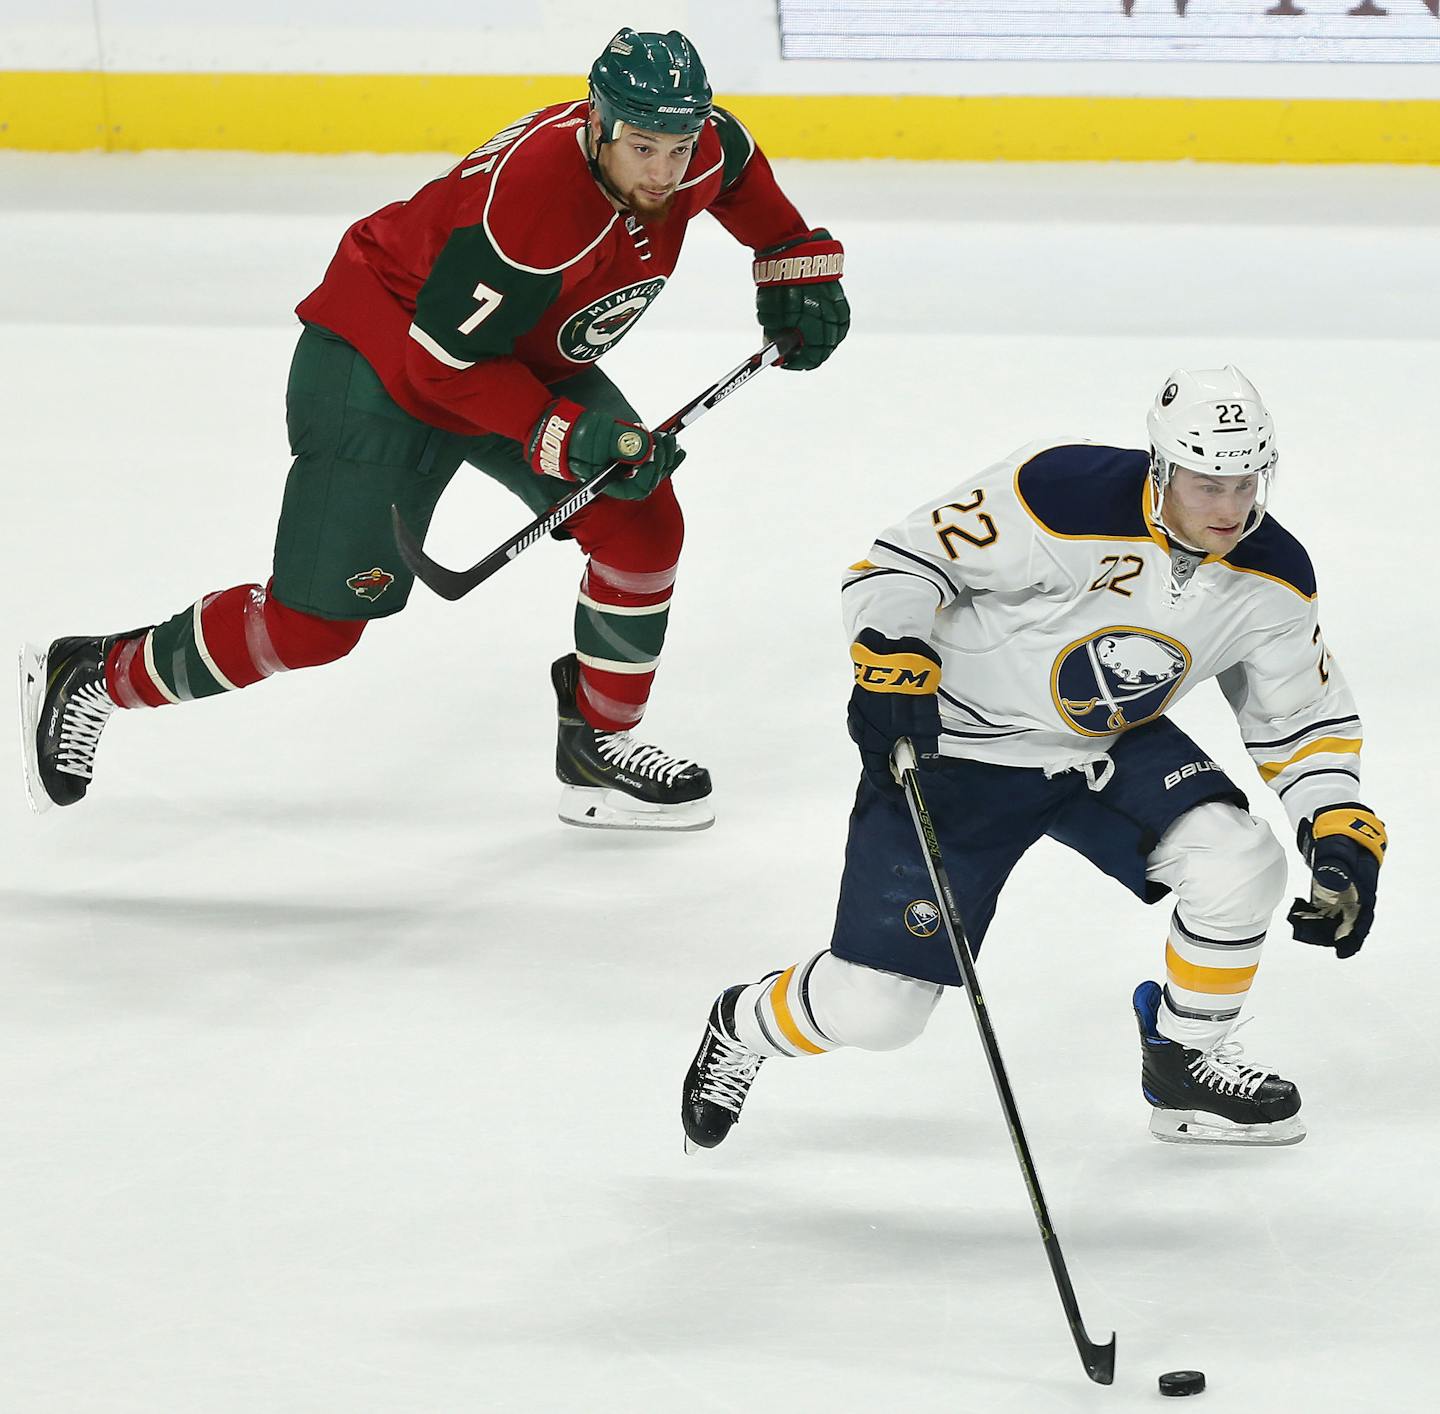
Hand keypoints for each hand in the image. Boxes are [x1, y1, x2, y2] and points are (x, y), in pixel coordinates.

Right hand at [527, 399, 684, 499]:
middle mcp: (621, 481)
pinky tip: (674, 446)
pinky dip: (663, 454)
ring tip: (669, 439)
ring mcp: (626, 471)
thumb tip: (649, 447)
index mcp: (612, 483)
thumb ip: (624, 443)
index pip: (640, 487)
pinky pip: (651, 462)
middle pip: (651, 480)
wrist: (564, 430)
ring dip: (666, 455)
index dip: (651, 471)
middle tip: (665, 440)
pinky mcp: (628, 460)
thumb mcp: (601, 438)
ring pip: (654, 471)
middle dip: (663, 460)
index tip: (654, 451)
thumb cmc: (577, 437)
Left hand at [753, 228, 848, 371]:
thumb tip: (777, 355)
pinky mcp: (838, 295)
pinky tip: (809, 321)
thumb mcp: (771, 315)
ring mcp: (839, 307)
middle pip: (824, 348)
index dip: (796, 362)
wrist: (790, 247)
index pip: (813, 358)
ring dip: (814, 337)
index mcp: (818, 327)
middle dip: (805, 350)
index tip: (784, 362)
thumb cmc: (778, 282)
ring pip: (831, 334)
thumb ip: (775, 338)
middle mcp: (834, 319)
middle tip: (789, 350)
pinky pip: (834, 319)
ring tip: (796, 332)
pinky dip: (822, 324)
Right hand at [846, 628, 941, 791]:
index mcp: (872, 738)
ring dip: (885, 740)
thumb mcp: (923, 721)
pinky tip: (893, 715)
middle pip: (872, 753)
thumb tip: (927, 768)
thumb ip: (925, 747)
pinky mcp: (862, 692)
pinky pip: (869, 717)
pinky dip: (881, 723)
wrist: (891, 646)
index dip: (889, 785)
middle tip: (907, 763)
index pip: (876, 771)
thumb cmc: (907, 688)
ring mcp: (858, 708)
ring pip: (870, 734)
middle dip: (888, 761)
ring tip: (903, 737)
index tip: (900, 793)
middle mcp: (860, 726)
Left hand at [1287, 804, 1385, 958]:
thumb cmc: (1334, 823)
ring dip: (1326, 923)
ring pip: (1339, 908)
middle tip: (1325, 947)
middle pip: (1353, 912)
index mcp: (1365, 873)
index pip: (1364, 908)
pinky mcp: (1331, 877)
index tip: (1345, 948)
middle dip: (1340, 932)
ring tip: (1307, 934)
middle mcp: (1358, 880)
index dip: (1356, 930)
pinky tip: (1302, 918)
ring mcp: (1345, 879)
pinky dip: (1317, 911)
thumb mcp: (1334, 840)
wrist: (1327, 807)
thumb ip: (1333, 861)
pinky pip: (1326, 899)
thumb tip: (1333, 882)